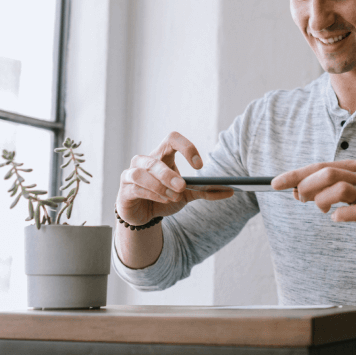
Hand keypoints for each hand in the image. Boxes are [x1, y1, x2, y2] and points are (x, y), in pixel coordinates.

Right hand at [116, 132, 232, 225]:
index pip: (172, 139)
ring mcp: (131, 174)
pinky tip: (162, 200)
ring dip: (159, 185)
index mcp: (162, 156)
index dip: (186, 147)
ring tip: (172, 197)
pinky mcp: (124, 189)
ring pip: (141, 173)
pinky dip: (150, 193)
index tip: (199, 165)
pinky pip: (134, 187)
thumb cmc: (164, 198)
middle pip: (155, 160)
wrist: (143, 216)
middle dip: (169, 174)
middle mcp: (144, 161)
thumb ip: (205, 191)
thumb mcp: (187, 195)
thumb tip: (230, 191)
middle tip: (183, 187)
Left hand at [272, 160, 355, 246]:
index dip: (295, 175)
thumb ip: (329, 187)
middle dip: (306, 186)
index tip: (275, 183)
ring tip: (323, 210)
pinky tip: (338, 219)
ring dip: (322, 200)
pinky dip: (340, 216)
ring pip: (338, 188)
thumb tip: (299, 190)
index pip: (319, 166)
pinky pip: (353, 212)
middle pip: (326, 173)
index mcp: (355, 168)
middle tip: (300, 199)